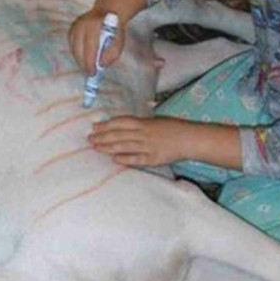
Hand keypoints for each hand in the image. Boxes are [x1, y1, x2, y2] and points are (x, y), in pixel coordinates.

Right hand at [69, 9, 124, 74]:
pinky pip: (72, 45)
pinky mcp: (72, 29)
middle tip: (89, 73)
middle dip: (83, 63)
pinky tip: (83, 58)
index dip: (90, 62)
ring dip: (79, 59)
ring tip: (87, 67)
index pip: (89, 47)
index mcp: (94, 25)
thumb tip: (102, 65)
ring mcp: (75, 26)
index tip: (92, 73)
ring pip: (73, 48)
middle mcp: (82, 24)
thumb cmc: (115, 29)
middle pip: (78, 49)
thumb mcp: (119, 41)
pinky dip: (77, 53)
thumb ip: (112, 54)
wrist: (108, 11)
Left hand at [89, 117, 242, 169]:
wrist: (189, 139)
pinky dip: (125, 159)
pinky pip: (137, 159)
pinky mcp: (153, 158)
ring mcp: (148, 146)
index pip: (120, 122)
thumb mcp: (155, 121)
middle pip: (119, 134)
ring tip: (97, 148)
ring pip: (124, 146)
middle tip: (89, 139)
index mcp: (144, 122)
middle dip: (102, 137)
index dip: (106, 124)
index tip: (94, 127)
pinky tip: (114, 159)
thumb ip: (139, 123)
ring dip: (109, 147)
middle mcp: (144, 134)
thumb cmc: (172, 128)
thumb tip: (122, 124)